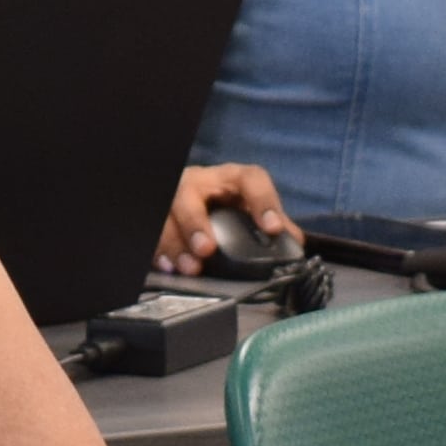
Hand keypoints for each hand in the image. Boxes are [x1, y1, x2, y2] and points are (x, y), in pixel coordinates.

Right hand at [159, 163, 294, 270]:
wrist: (197, 205)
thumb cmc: (227, 206)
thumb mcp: (249, 210)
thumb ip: (273, 224)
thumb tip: (294, 242)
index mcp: (231, 179)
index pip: (250, 179)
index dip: (263, 201)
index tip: (271, 228)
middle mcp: (199, 182)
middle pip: (189, 191)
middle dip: (195, 221)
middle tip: (206, 249)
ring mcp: (174, 197)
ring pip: (165, 211)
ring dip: (174, 241)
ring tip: (190, 267)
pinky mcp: (160, 216)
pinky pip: (152, 228)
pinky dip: (159, 250)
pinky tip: (168, 267)